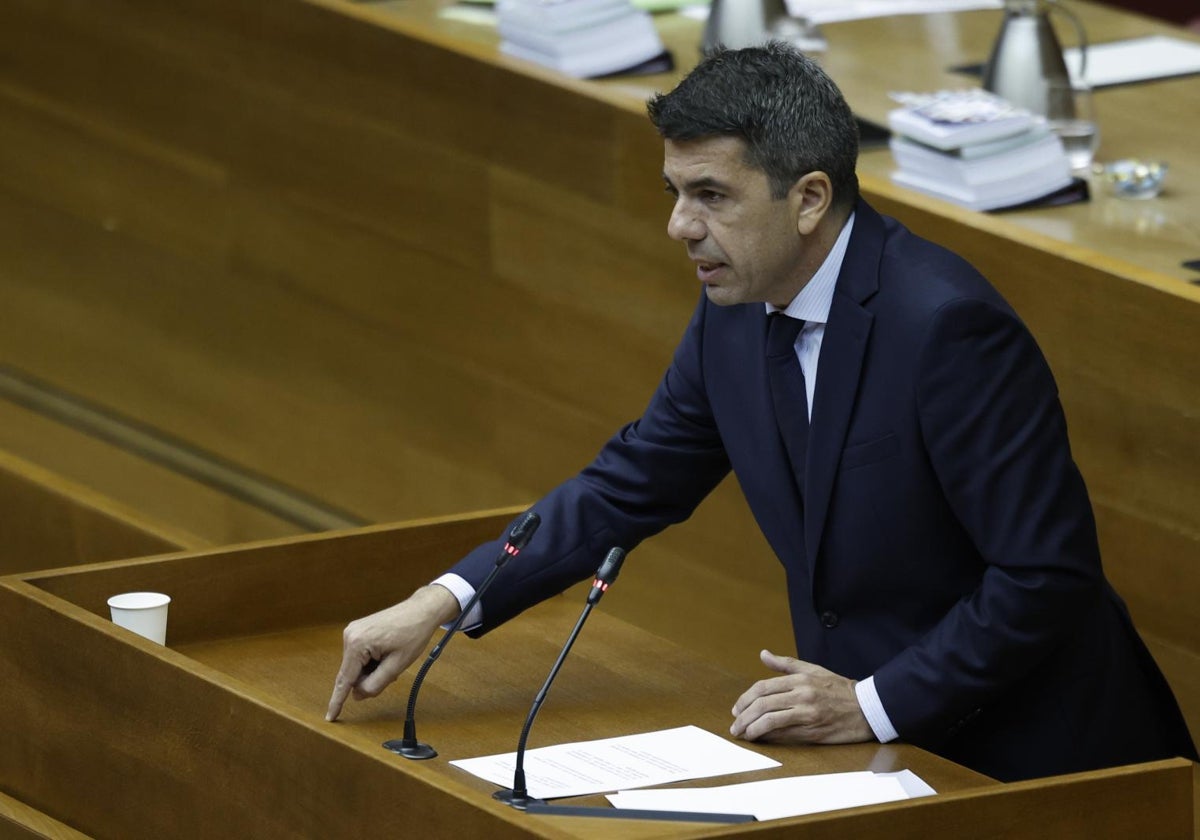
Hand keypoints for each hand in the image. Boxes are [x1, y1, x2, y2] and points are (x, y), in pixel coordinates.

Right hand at [325, 584, 459, 721]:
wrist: (421, 610)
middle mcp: (350, 636)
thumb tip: (357, 695)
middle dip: (370, 678)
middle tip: (393, 670)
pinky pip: (360, 656)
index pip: (345, 680)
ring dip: (373, 669)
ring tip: (392, 658)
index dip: (337, 701)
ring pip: (357, 666)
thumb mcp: (397, 665)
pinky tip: (387, 653)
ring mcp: (352, 632)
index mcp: (357, 644)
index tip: (330, 717)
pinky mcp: (358, 631)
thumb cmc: (413, 633)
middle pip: (353, 674)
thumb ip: (375, 684)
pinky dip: (372, 661)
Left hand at [730, 650, 873, 744]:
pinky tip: (762, 740)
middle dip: (744, 716)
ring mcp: (808, 714)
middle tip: (735, 726)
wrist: (867, 708)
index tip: (736, 709)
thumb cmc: (839, 689)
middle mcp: (802, 694)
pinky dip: (770, 738)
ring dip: (752, 729)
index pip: (763, 688)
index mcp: (800, 679)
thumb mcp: (813, 670)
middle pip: (763, 705)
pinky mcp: (814, 731)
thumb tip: (763, 654)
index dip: (745, 699)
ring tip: (743, 735)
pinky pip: (786, 735)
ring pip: (771, 721)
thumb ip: (786, 664)